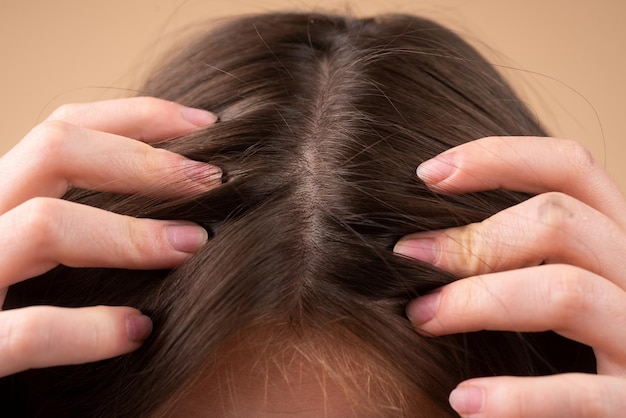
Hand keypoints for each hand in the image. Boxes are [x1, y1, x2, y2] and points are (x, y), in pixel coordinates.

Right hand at [0, 97, 220, 376]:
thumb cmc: (11, 310)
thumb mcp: (34, 255)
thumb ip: (81, 227)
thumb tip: (180, 209)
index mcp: (1, 200)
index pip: (63, 129)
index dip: (137, 117)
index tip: (206, 123)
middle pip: (53, 150)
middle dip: (145, 159)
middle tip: (213, 178)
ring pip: (45, 225)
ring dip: (131, 234)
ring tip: (194, 245)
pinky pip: (28, 330)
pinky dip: (88, 329)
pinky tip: (139, 331)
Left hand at [395, 136, 625, 416]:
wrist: (613, 407)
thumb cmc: (574, 346)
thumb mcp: (558, 284)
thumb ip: (518, 253)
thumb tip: (423, 237)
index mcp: (616, 241)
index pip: (570, 168)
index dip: (499, 157)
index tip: (427, 173)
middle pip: (562, 222)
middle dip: (474, 238)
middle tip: (408, 256)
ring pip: (566, 291)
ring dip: (477, 301)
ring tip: (421, 317)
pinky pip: (581, 395)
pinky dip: (516, 397)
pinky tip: (464, 401)